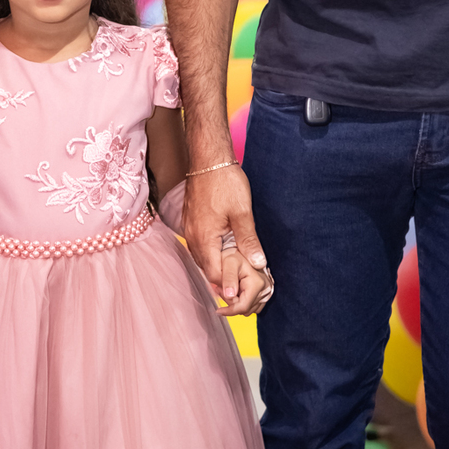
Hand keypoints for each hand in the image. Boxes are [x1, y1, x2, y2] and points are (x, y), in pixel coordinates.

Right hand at [182, 164, 267, 304]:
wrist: (208, 159)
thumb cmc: (225, 183)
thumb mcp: (242, 213)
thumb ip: (249, 241)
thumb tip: (258, 264)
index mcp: (204, 239)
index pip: (215, 273)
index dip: (230, 284)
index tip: (245, 289)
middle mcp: (193, 238)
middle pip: (207, 269)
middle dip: (224, 278)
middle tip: (244, 283)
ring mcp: (190, 231)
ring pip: (203, 258)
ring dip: (218, 265)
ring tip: (238, 270)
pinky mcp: (191, 223)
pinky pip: (200, 247)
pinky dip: (212, 253)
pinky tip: (226, 251)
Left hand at [217, 253, 274, 316]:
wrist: (241, 250)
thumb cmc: (234, 255)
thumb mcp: (229, 263)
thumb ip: (229, 278)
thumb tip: (230, 296)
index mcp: (257, 283)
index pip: (243, 307)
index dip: (229, 310)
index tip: (218, 309)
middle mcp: (266, 289)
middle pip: (245, 309)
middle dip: (231, 303)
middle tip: (221, 289)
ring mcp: (267, 292)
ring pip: (249, 309)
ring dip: (237, 303)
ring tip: (228, 288)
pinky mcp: (265, 293)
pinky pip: (253, 306)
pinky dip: (243, 302)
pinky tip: (237, 291)